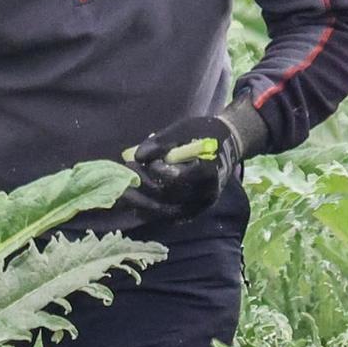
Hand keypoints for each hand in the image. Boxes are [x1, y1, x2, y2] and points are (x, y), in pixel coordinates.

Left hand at [121, 114, 244, 225]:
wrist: (226, 145)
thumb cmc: (203, 133)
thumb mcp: (183, 130)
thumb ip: (161, 142)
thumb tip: (137, 156)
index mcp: (208, 172)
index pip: (178, 179)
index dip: (156, 172)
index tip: (139, 161)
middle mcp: (206, 195)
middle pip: (169, 198)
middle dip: (143, 186)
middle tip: (124, 173)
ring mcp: (199, 206)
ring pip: (165, 211)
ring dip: (140, 202)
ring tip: (121, 189)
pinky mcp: (191, 212)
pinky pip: (167, 216)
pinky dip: (149, 211)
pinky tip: (132, 202)